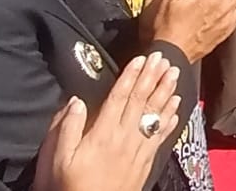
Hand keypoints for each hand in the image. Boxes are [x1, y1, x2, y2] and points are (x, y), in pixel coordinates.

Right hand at [33, 53, 181, 190]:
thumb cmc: (70, 186)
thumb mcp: (58, 159)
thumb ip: (67, 128)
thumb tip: (76, 100)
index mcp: (102, 133)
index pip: (119, 98)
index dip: (131, 76)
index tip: (141, 58)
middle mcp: (124, 138)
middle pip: (140, 101)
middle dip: (152, 77)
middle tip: (163, 57)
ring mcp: (137, 150)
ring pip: (155, 115)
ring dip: (165, 92)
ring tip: (174, 73)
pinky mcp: (145, 162)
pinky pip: (160, 136)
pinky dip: (170, 119)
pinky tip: (177, 107)